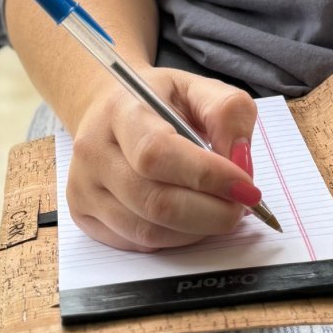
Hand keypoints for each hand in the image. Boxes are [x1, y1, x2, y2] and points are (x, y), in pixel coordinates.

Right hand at [66, 67, 260, 250]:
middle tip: (241, 206)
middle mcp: (94, 152)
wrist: (108, 108)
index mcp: (120, 111)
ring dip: (197, 230)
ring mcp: (84, 188)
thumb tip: (240, 163)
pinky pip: (138, 244)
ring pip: (148, 232)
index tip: (247, 187)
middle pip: (155, 202)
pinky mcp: (85, 216)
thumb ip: (227, 113)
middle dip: (211, 213)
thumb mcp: (197, 88)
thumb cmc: (157, 100)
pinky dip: (176, 239)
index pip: (158, 153)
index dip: (208, 177)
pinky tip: (191, 219)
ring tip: (219, 210)